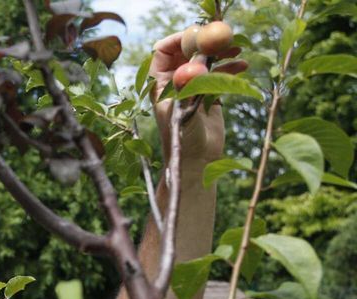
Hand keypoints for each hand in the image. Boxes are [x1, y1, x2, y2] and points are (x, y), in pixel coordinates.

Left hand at [149, 31, 247, 163]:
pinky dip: (230, 67)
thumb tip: (197, 59)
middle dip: (205, 42)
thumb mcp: (184, 111)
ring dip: (220, 52)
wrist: (195, 161)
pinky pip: (218, 73)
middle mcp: (174, 82)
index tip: (199, 34)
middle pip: (186, 50)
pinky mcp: (207, 94)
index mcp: (160, 84)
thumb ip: (189, 86)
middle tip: (223, 37)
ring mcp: (192, 87)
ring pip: (205, 60)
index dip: (179, 39)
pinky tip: (242, 66)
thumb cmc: (182, 140)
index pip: (163, 51)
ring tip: (237, 50)